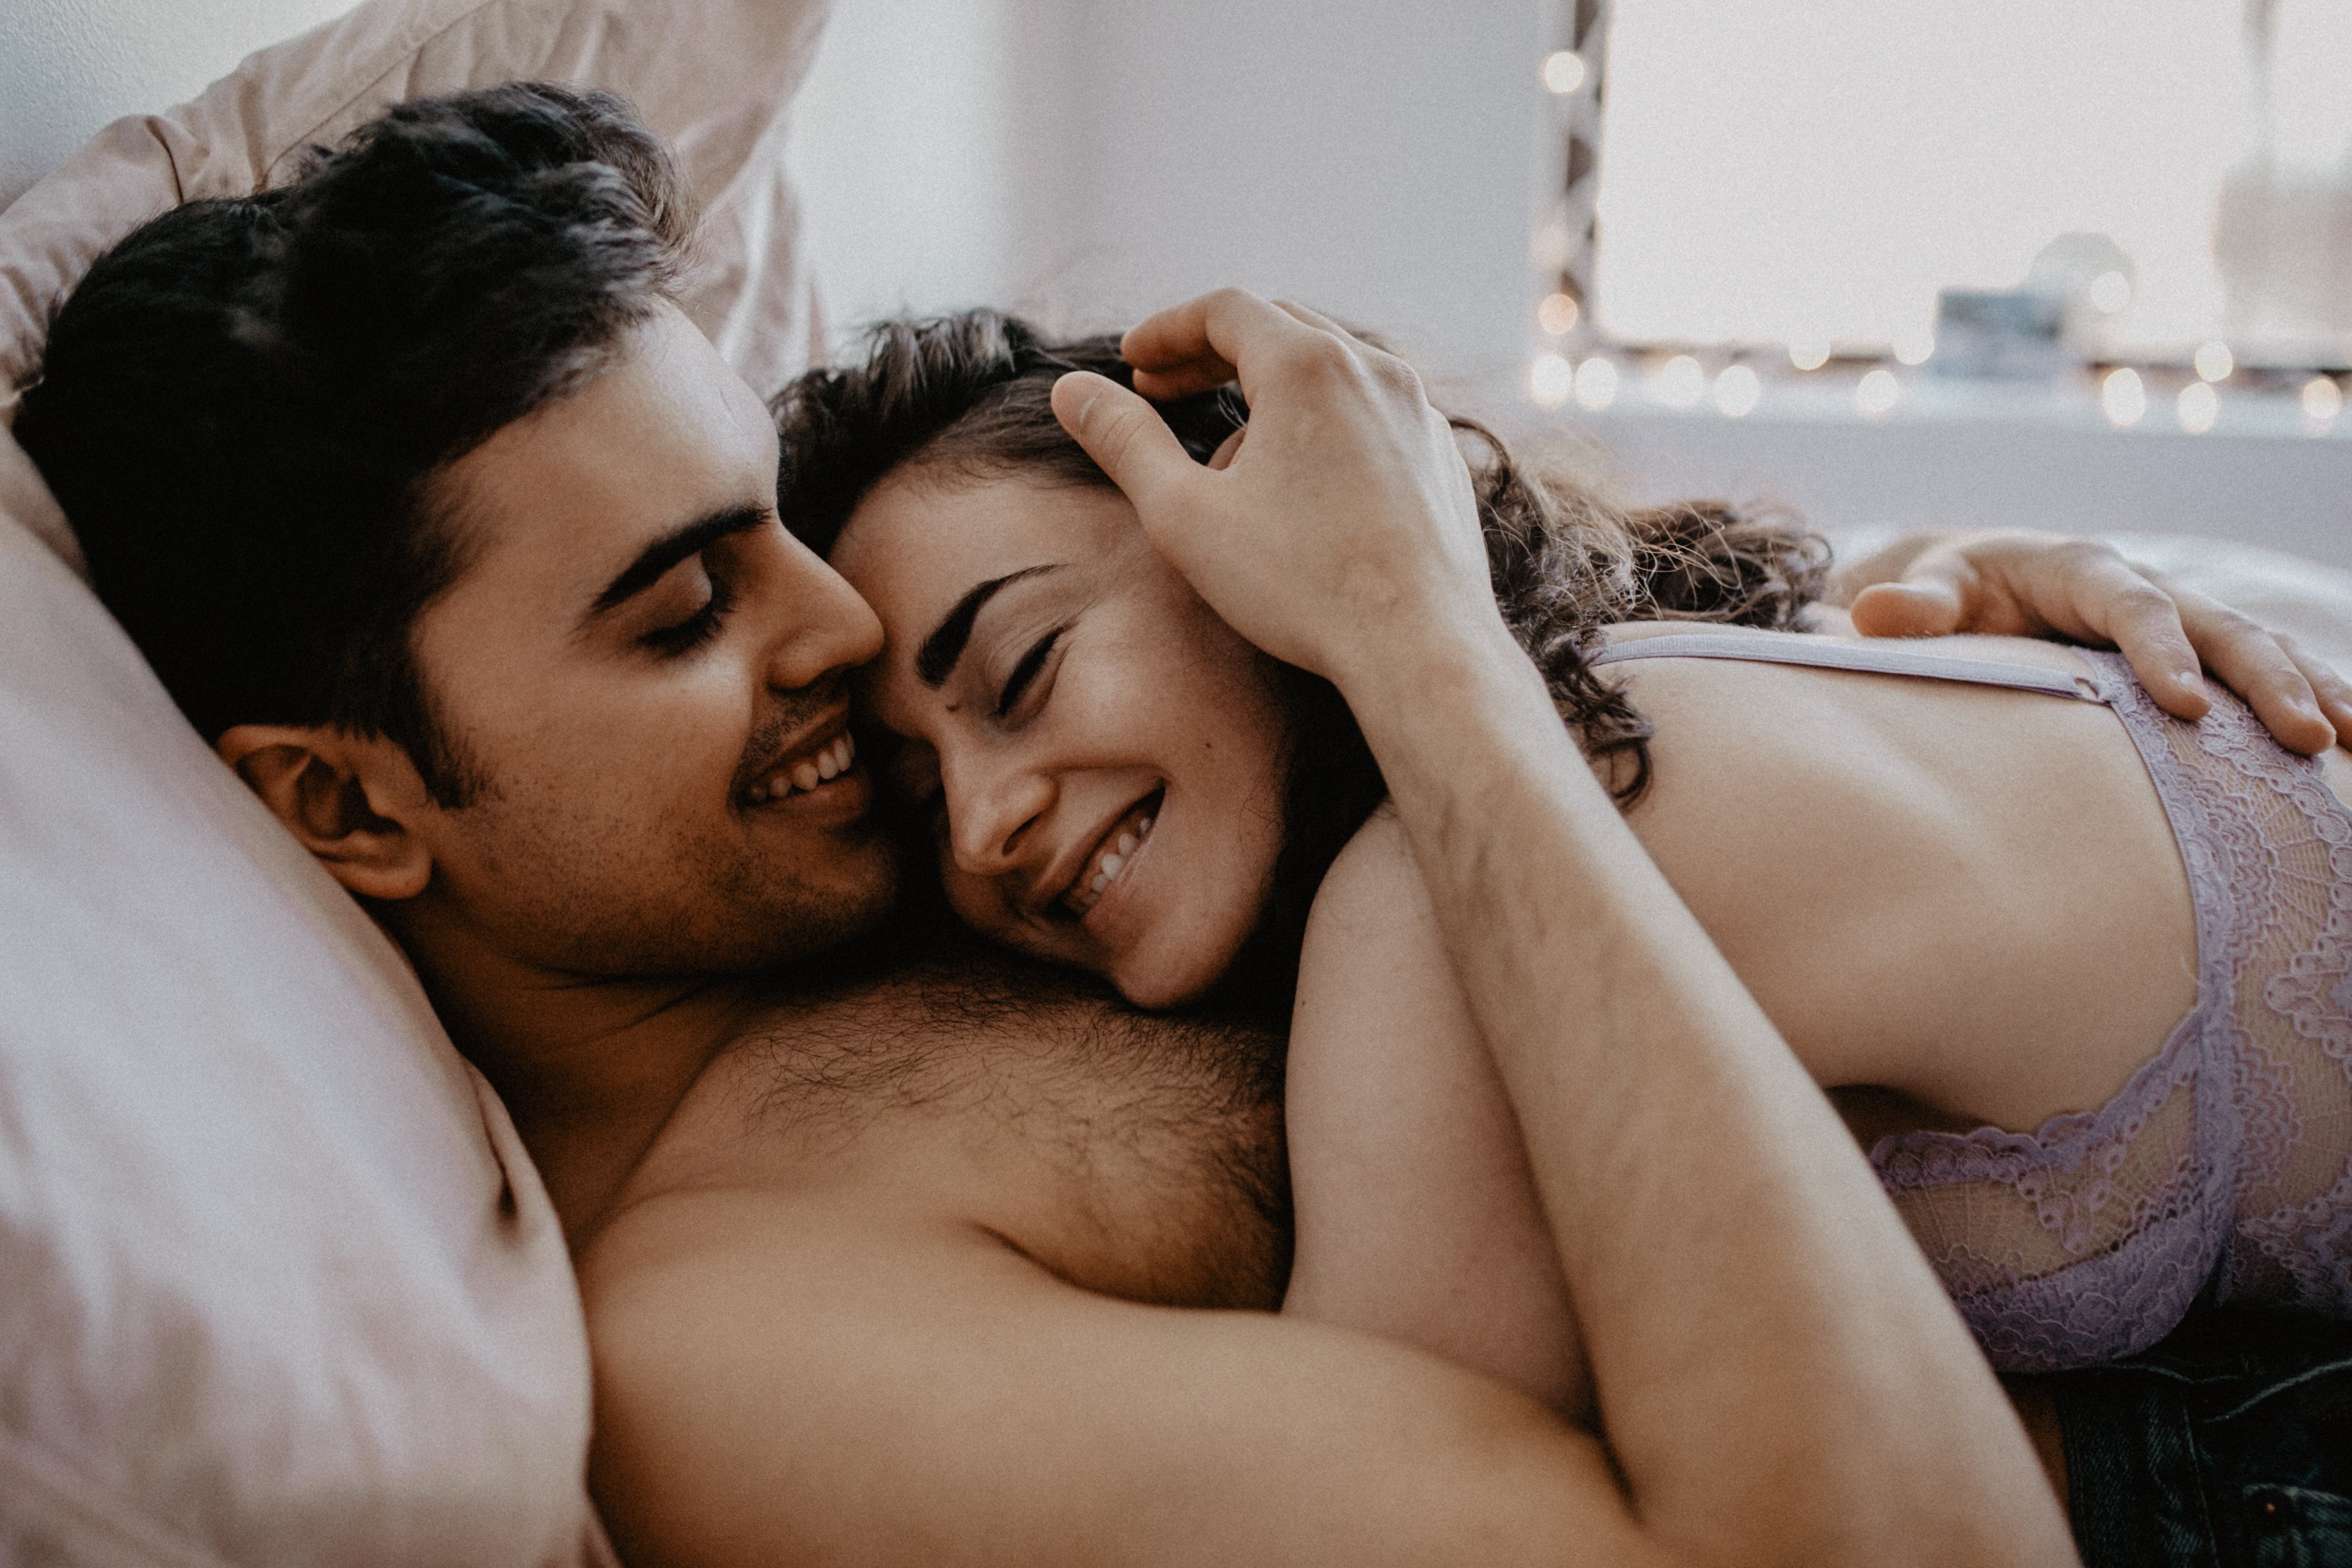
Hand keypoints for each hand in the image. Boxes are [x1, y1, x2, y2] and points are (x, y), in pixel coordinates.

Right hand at [1049, 289, 1500, 684]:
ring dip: (1268, 392)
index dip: (1166, 330)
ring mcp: (1417, 411)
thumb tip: (1071, 390)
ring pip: (1330, 371)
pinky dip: (1323, 426)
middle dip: (1213, 353)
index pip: (1224, 309)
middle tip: (1163, 390)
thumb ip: (1123, 441)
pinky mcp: (1440, 456)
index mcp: (1307, 364)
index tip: (1132, 362)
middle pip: (1280, 326)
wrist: (1420, 648)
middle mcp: (1373, 369)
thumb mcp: (1184, 514)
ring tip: (1226, 455)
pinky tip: (1299, 488)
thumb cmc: (1300, 584)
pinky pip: (1371, 416)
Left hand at [1838, 529, 2351, 753]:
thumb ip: (1910, 608)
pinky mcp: (2197, 652)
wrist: (1981, 581)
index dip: (2163, 654)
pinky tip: (2351, 743)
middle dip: (2266, 681)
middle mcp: (2147, 589)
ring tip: (2351, 742)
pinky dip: (2312, 695)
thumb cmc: (1952, 591)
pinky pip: (2264, 669)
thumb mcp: (1930, 590)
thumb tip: (1866, 613)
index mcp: (2084, 569)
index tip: (2187, 709)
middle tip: (2305, 739)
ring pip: (2260, 647)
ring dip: (2311, 689)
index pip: (2133, 609)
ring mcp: (2181, 620)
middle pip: (2220, 628)